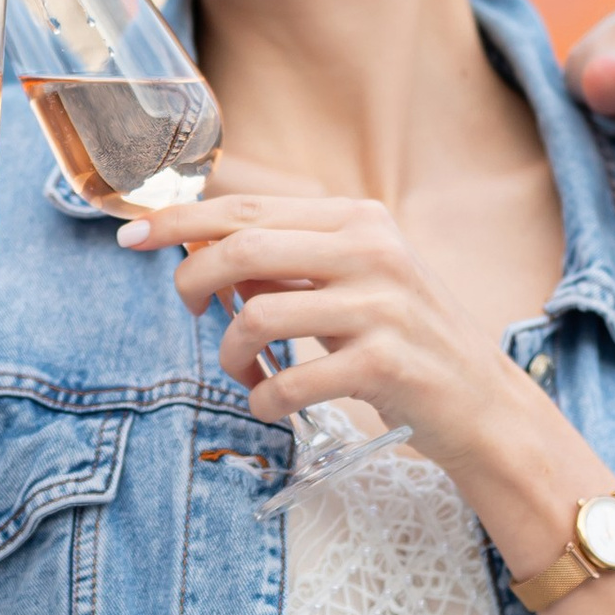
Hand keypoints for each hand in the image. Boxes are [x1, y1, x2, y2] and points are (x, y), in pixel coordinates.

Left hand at [123, 191, 520, 471]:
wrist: (483, 405)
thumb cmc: (407, 343)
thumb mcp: (357, 282)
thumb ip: (291, 262)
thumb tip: (206, 255)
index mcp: (360, 220)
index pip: (249, 209)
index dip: (181, 221)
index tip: (131, 235)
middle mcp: (372, 251)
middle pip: (243, 248)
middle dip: (193, 280)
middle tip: (190, 313)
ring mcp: (381, 306)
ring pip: (256, 315)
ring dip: (230, 354)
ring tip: (243, 372)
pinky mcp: (384, 364)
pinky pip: (288, 379)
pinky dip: (263, 398)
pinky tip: (272, 402)